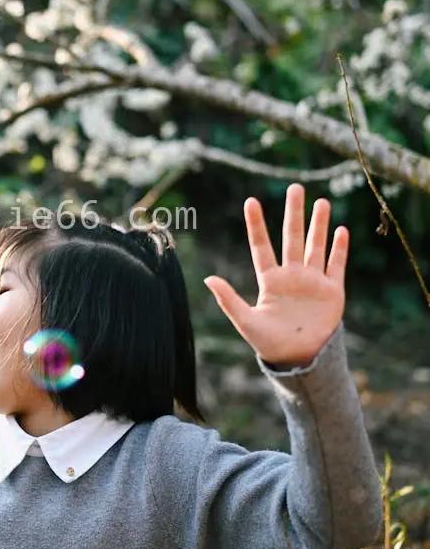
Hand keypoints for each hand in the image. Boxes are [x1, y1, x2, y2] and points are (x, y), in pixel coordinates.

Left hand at [203, 182, 347, 365]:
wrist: (299, 360)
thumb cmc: (269, 343)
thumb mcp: (246, 321)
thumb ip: (228, 299)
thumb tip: (207, 278)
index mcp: (270, 280)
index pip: (262, 246)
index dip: (257, 224)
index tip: (251, 201)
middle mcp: (291, 275)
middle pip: (292, 237)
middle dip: (294, 213)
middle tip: (296, 188)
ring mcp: (312, 281)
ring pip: (316, 245)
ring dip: (319, 224)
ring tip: (321, 202)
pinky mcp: (332, 291)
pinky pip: (336, 265)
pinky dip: (339, 248)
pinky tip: (341, 230)